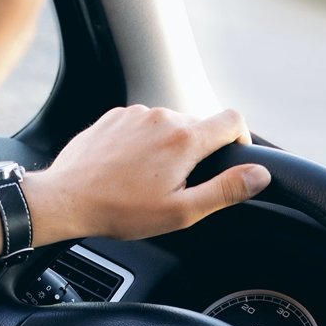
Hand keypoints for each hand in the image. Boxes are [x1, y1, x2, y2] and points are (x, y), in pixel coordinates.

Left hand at [24, 105, 270, 243]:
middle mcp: (163, 116)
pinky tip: (128, 169)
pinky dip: (143, 143)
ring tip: (148, 180)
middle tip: (178, 186)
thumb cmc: (121, 210)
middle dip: (197, 152)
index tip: (233, 158)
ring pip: (168, 125)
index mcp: (185, 139)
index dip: (241, 139)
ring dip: (168, 148)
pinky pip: (141, 125)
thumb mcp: (180, 211)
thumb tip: (259, 175)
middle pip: (198, 125)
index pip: (233, 120)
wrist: (66, 199)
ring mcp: (136, 113)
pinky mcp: (114, 116)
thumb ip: (225, 190)